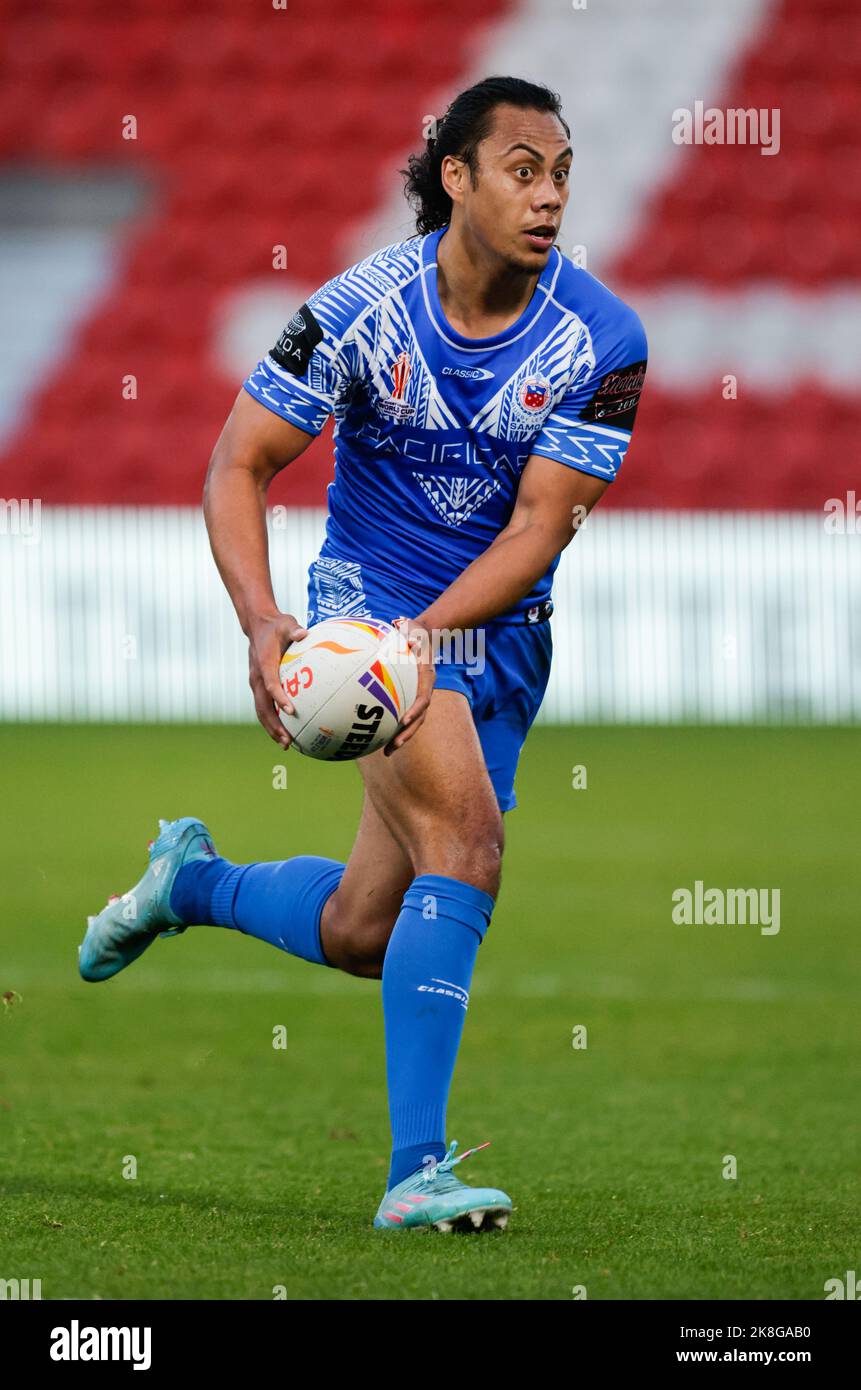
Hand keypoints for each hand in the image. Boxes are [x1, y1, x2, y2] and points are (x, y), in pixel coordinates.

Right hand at [247, 611, 308, 748]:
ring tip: (285, 744)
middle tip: (287, 741)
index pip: (270, 684)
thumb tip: (304, 634)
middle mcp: (257, 677)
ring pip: (261, 710)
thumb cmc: (276, 625)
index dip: (279, 698)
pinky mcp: (258, 685)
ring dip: (271, 728)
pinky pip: (264, 706)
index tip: (290, 711)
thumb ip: (294, 630)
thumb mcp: (286, 623)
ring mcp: (256, 683)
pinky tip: (287, 731)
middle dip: (273, 725)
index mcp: (264, 663)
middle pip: (263, 707)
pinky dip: (272, 720)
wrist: (257, 625)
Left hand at [384, 617, 435, 755]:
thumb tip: (403, 627)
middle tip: (393, 746)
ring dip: (400, 737)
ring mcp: (417, 695)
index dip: (415, 710)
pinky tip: (375, 737)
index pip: (424, 697)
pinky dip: (391, 727)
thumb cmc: (414, 631)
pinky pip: (400, 714)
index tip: (404, 720)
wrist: (421, 635)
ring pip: (411, 721)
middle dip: (407, 734)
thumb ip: (410, 631)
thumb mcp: (413, 628)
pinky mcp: (409, 697)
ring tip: (386, 752)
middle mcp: (424, 690)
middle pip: (419, 718)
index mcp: (426, 676)